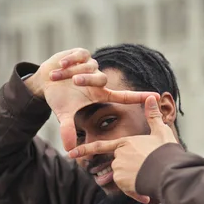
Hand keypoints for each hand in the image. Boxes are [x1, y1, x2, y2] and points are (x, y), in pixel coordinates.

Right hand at [26, 48, 160, 150]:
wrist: (46, 80)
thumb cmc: (59, 98)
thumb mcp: (63, 114)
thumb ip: (68, 129)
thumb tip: (69, 149)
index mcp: (100, 94)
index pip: (123, 96)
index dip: (139, 96)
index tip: (157, 96)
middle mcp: (99, 80)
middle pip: (101, 78)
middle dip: (87, 79)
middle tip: (74, 82)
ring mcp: (91, 66)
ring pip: (88, 66)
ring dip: (71, 72)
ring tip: (57, 76)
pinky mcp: (82, 53)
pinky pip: (80, 55)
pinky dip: (69, 60)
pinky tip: (61, 64)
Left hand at [68, 95, 177, 202]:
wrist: (169, 173)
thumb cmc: (166, 151)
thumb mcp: (161, 131)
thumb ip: (153, 116)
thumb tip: (152, 96)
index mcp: (124, 142)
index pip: (100, 146)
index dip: (84, 149)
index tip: (70, 153)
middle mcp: (118, 156)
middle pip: (120, 165)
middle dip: (131, 170)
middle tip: (147, 170)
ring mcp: (119, 170)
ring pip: (124, 178)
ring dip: (135, 181)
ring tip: (150, 178)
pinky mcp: (123, 183)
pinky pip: (128, 189)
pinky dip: (136, 192)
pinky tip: (146, 192)